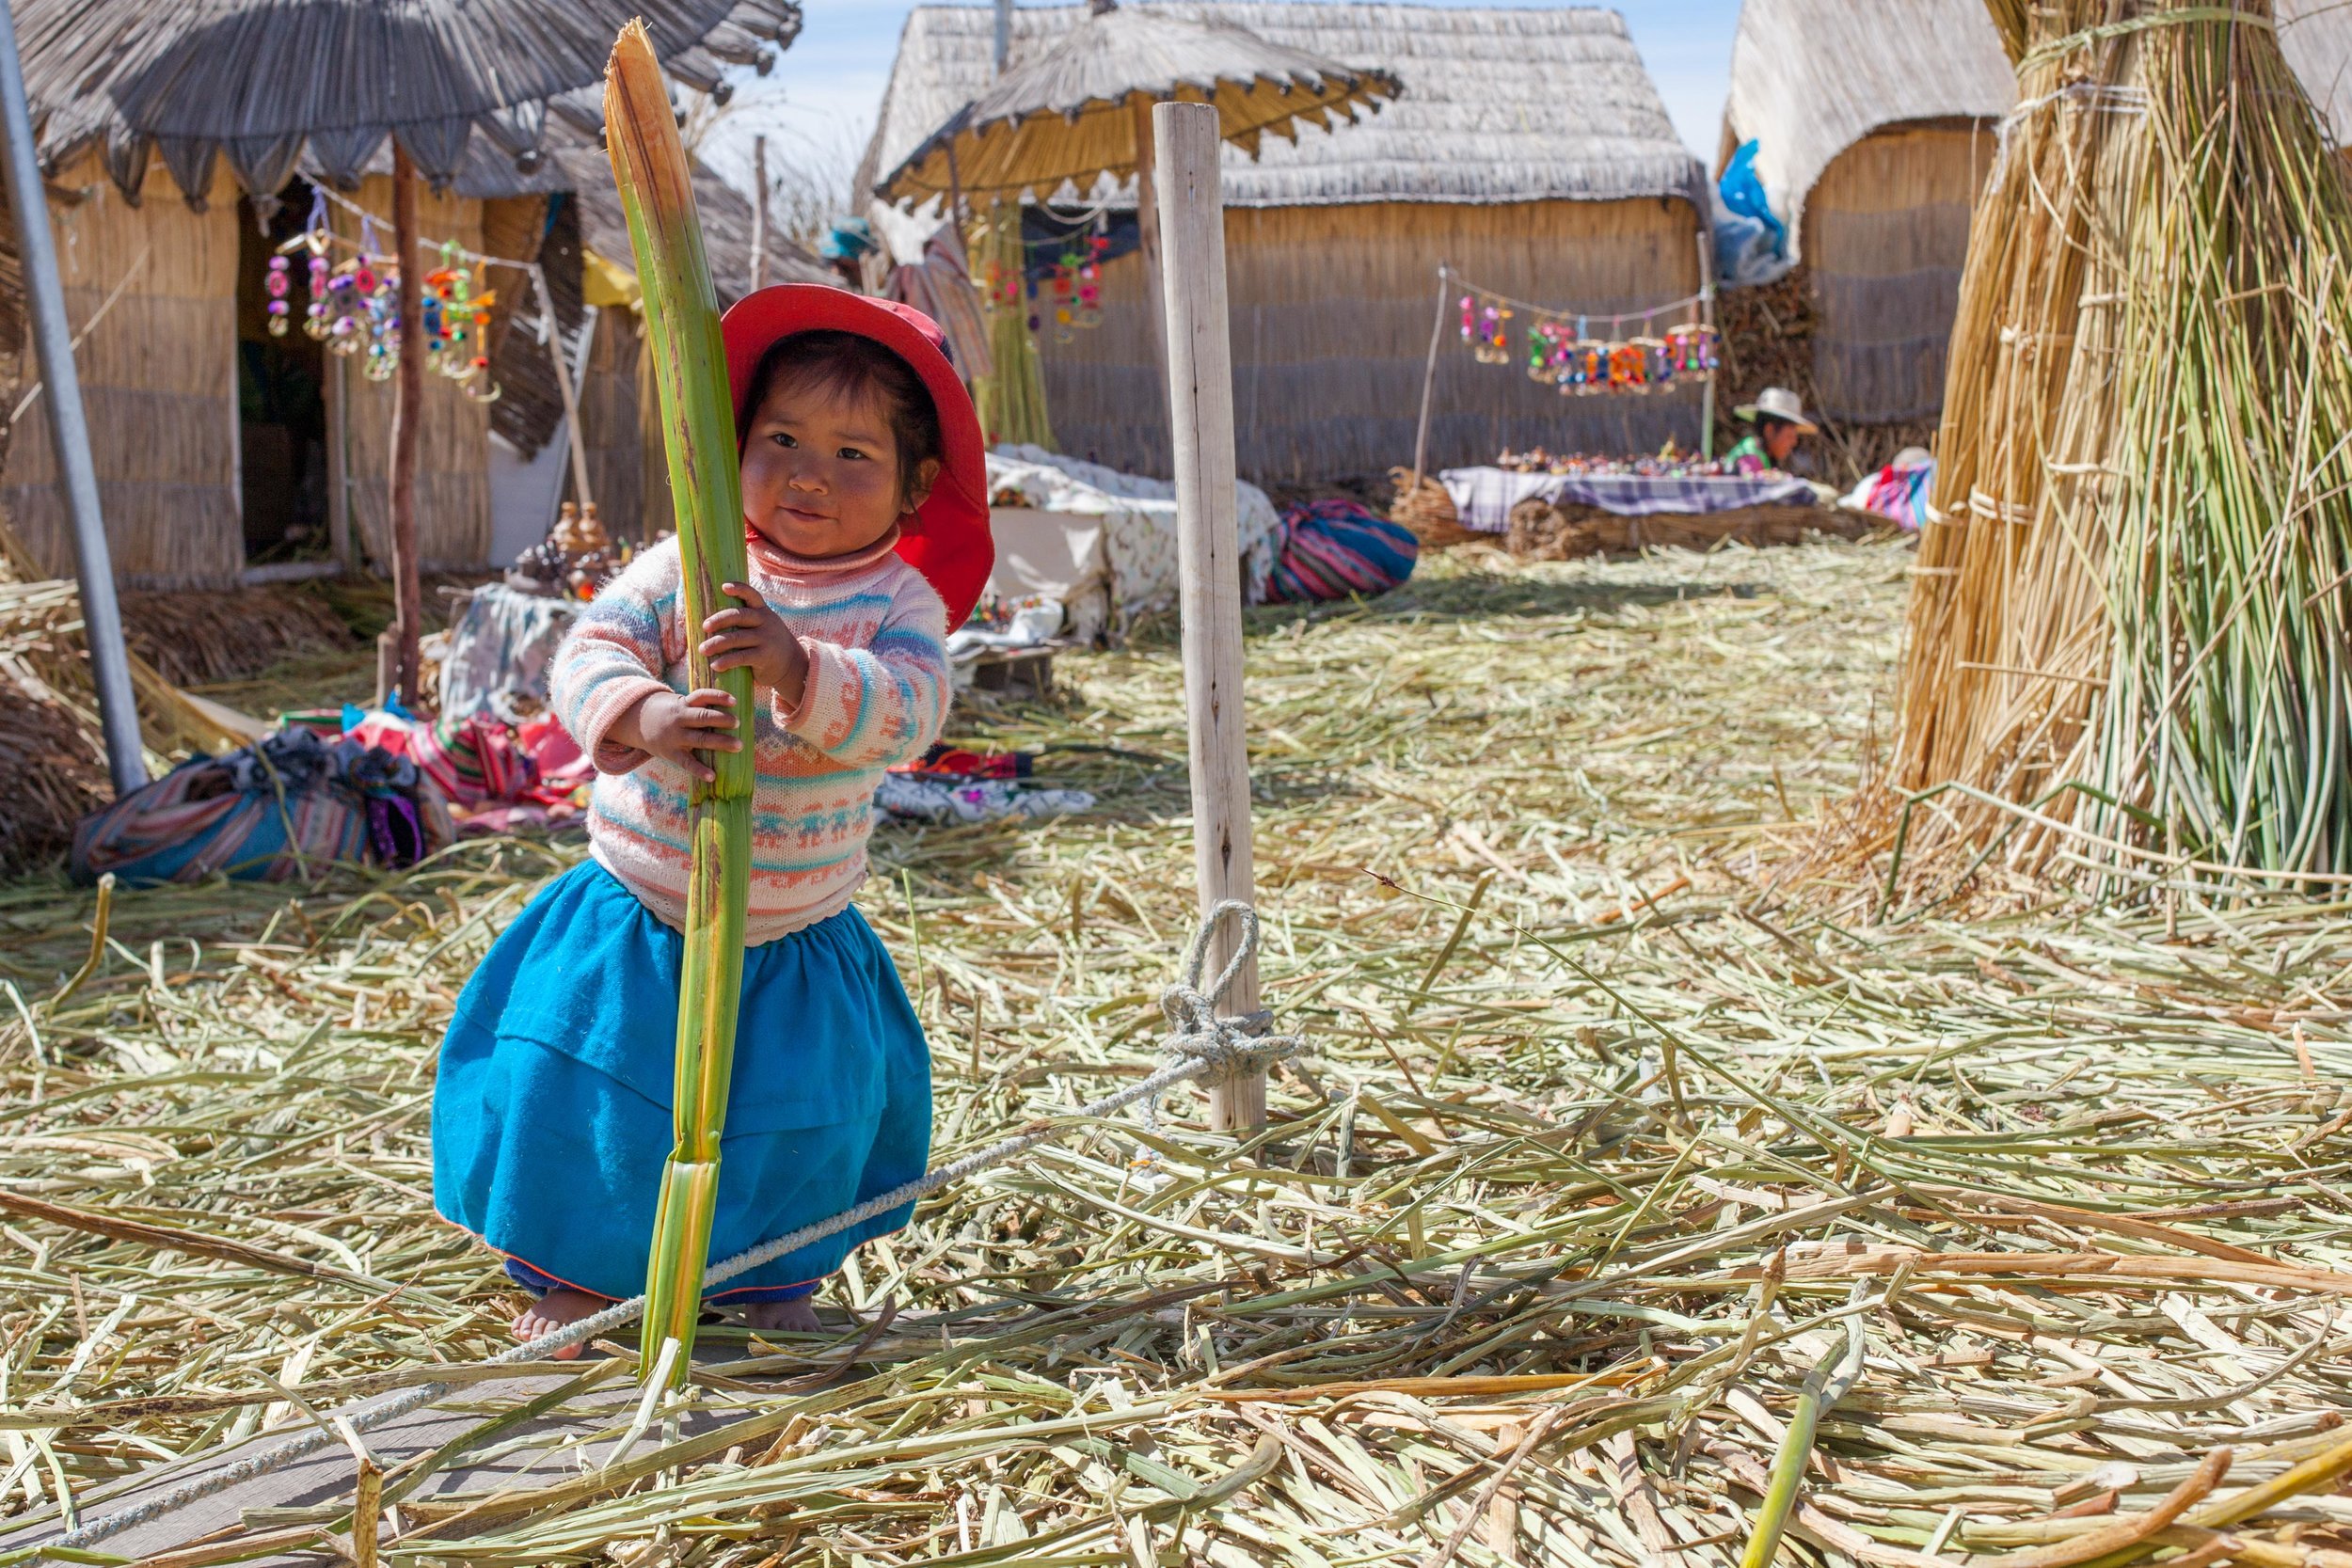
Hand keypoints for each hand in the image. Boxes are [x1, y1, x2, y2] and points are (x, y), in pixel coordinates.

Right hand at [609, 687, 739, 782]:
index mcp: (684, 704)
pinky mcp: (671, 753)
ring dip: (720, 742)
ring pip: (700, 739)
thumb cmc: (671, 714)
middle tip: (738, 723)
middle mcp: (680, 718)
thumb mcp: (681, 704)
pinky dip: (699, 770)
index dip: (718, 697)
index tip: (734, 701)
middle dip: (722, 720)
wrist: (639, 722)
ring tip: (738, 745)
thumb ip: (700, 707)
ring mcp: (675, 737)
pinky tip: (712, 776)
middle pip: (703, 717)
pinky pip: (687, 762)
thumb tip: (732, 710)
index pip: (702, 696)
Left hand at [700, 583, 808, 707]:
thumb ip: (745, 621)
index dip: (739, 589)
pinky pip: (742, 657)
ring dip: (717, 643)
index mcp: (762, 611)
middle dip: (719, 620)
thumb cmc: (766, 643)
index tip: (724, 587)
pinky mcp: (764, 656)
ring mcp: (766, 639)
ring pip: (737, 638)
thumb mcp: (762, 626)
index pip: (751, 595)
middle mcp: (765, 622)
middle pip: (739, 616)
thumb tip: (709, 622)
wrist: (792, 664)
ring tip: (703, 650)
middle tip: (705, 627)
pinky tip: (715, 665)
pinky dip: (726, 661)